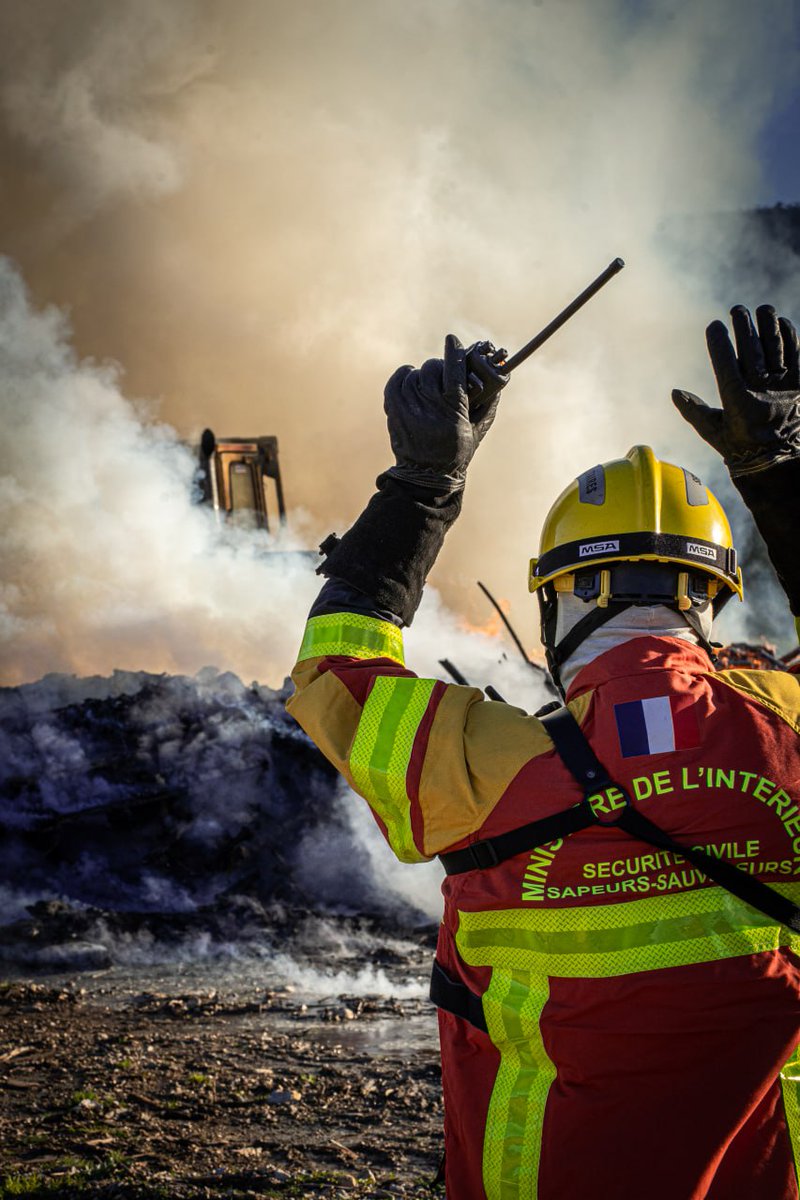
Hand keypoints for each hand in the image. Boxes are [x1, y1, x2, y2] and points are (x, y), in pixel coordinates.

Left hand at [383, 334, 507, 491]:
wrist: (427, 474)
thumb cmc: (457, 451)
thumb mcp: (478, 429)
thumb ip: (489, 402)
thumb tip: (499, 378)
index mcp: (453, 410)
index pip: (454, 371)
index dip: (454, 352)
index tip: (452, 340)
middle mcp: (429, 407)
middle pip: (432, 368)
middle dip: (440, 368)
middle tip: (443, 376)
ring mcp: (409, 408)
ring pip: (415, 374)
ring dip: (423, 375)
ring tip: (428, 387)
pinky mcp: (394, 410)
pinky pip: (396, 380)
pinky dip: (404, 376)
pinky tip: (411, 380)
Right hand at [672, 305, 799, 476]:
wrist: (779, 463)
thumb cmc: (741, 448)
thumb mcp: (714, 433)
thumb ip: (694, 411)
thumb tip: (675, 392)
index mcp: (738, 405)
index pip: (726, 366)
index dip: (719, 344)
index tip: (713, 325)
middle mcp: (762, 394)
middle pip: (752, 351)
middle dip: (744, 327)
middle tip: (737, 310)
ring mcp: (784, 389)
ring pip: (776, 348)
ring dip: (769, 325)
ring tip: (763, 309)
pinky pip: (797, 355)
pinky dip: (790, 337)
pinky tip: (782, 324)